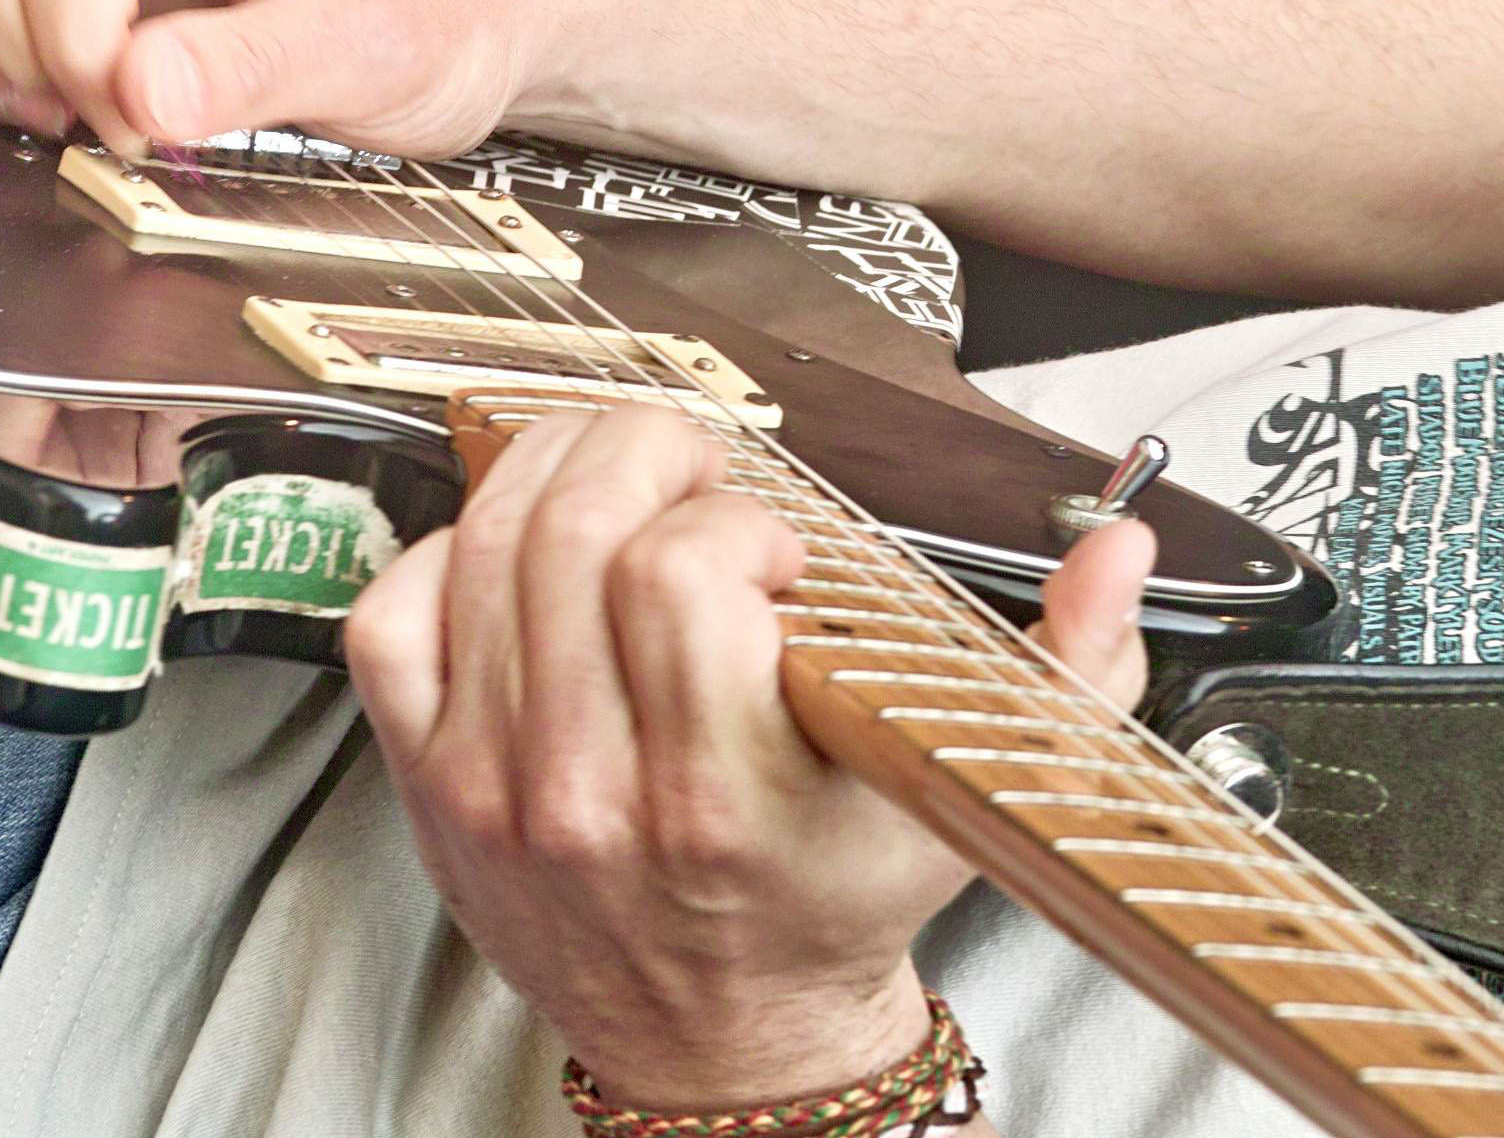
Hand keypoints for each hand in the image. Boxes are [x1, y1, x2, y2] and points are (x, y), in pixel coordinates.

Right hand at [0, 0, 541, 154]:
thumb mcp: (377, 44)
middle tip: (116, 124)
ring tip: (63, 112)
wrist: (462, 8)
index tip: (128, 117)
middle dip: (24, 51)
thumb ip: (256, 67)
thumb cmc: (436, 3)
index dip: (73, 34)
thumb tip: (143, 94)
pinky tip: (37, 102)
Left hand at [343, 405, 1155, 1111]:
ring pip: (480, 552)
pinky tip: (507, 552)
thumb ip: (1063, 672)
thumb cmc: (831, 911)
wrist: (725, 1050)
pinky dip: (440, 555)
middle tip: (690, 467)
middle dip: (641, 453)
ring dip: (550, 473)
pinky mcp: (428, 785)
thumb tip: (1113, 551)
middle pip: (571, 535)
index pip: (679, 574)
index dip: (733, 521)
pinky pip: (389, 620)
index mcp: (721, 797)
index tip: (775, 550)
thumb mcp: (966, 804)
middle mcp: (589, 793)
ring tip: (614, 477)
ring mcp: (491, 788)